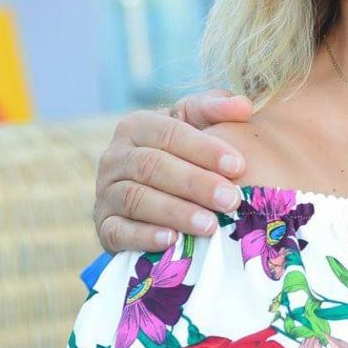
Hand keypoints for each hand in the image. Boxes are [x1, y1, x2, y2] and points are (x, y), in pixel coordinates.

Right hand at [93, 89, 253, 252]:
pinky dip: (144, 237)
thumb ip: (217, 108)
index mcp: (135, 126)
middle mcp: (114, 157)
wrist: (153, 191)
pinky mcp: (104, 227)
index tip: (238, 166)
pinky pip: (118, 231)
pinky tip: (172, 241)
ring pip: (136, 199)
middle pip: (152, 167)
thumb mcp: (197, 123)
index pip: (169, 133)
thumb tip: (244, 106)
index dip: (204, 149)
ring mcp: (105, 193)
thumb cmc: (184, 151)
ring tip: (211, 225)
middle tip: (231, 199)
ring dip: (175, 212)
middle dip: (195, 184)